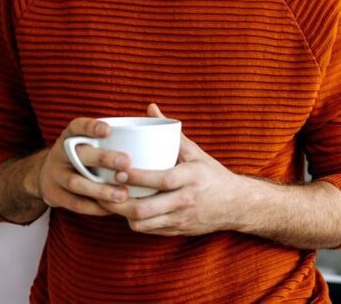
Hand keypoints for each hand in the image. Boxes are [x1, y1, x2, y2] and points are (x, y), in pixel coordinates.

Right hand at [33, 117, 131, 215]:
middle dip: (103, 158)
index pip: (77, 126)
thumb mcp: (87, 141)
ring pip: (77, 182)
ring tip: (124, 194)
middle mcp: (60, 153)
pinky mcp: (54, 195)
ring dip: (101, 189)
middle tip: (127, 162)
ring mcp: (55, 175)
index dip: (91, 127)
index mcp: (70, 135)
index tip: (109, 130)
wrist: (47, 176)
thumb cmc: (83, 155)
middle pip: (80, 155)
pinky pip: (76, 203)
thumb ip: (114, 134)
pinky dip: (95, 207)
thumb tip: (153, 115)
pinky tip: (113, 209)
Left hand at [99, 104, 247, 235]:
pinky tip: (126, 210)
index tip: (118, 170)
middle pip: (146, 207)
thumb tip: (151, 108)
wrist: (235, 205)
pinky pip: (148, 230)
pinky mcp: (177, 231)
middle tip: (104, 189)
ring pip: (143, 222)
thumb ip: (171, 133)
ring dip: (123, 214)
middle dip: (120, 201)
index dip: (137, 176)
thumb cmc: (212, 174)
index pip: (161, 179)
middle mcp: (185, 200)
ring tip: (111, 200)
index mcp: (191, 177)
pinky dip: (134, 221)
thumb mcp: (196, 152)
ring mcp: (180, 218)